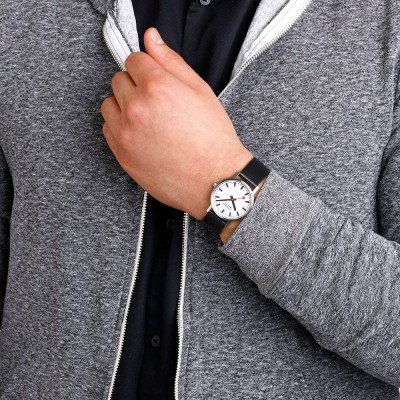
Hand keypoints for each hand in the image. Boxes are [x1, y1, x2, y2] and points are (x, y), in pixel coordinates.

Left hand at [101, 27, 252, 219]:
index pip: (134, 60)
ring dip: (123, 106)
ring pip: (109, 105)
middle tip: (156, 102)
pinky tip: (141, 134)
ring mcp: (126, 133)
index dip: (146, 68)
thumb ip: (171, 61)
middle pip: (118, 80)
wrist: (214, 179)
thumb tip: (151, 38)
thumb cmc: (213, 138)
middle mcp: (136, 108)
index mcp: (157, 87)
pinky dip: (120, 127)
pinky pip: (108, 129)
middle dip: (135, 85)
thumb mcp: (200, 91)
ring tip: (147, 119)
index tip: (153, 77)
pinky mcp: (122, 155)